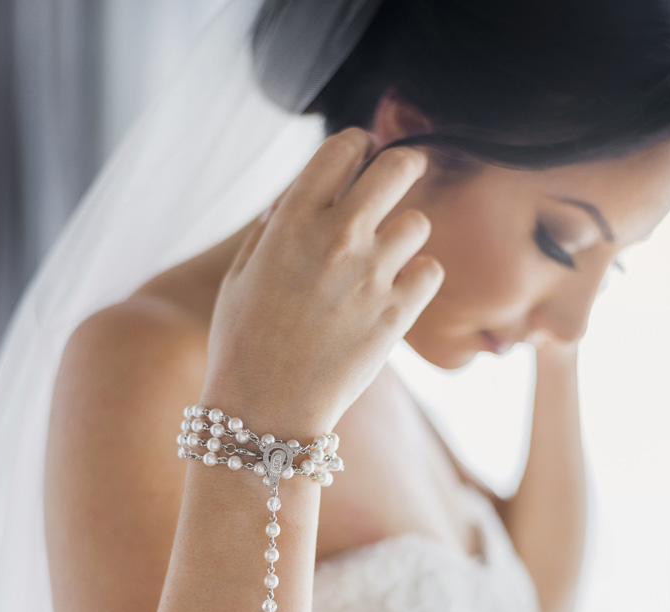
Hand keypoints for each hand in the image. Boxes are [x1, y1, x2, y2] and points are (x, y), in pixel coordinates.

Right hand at [202, 127, 444, 434]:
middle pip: (398, 168)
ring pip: (418, 223)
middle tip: (405, 174)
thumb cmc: (243, 345)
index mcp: (293, 220)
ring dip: (405, 236)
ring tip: (387, 260)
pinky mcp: (396, 315)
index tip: (363, 153)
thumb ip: (270, 231)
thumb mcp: (239, 277)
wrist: (266, 409)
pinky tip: (398, 293)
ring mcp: (371, 275)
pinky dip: (418, 279)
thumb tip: (291, 201)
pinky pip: (431, 272)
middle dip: (404, 166)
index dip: (358, 145)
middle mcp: (337, 238)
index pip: (343, 148)